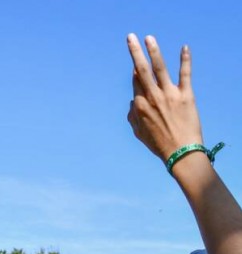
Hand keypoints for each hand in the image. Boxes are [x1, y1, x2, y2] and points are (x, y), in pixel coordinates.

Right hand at [126, 34, 203, 162]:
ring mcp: (169, 95)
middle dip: (135, 52)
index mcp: (139, 106)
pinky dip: (185, 60)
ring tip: (149, 38)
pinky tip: (185, 48)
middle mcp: (152, 98)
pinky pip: (185, 75)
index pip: (136, 83)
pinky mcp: (186, 96)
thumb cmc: (159, 144)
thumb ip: (132, 116)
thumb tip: (133, 103)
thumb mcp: (139, 133)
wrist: (181, 152)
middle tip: (130, 38)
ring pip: (159, 69)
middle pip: (141, 70)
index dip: (135, 72)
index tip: (136, 64)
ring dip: (153, 51)